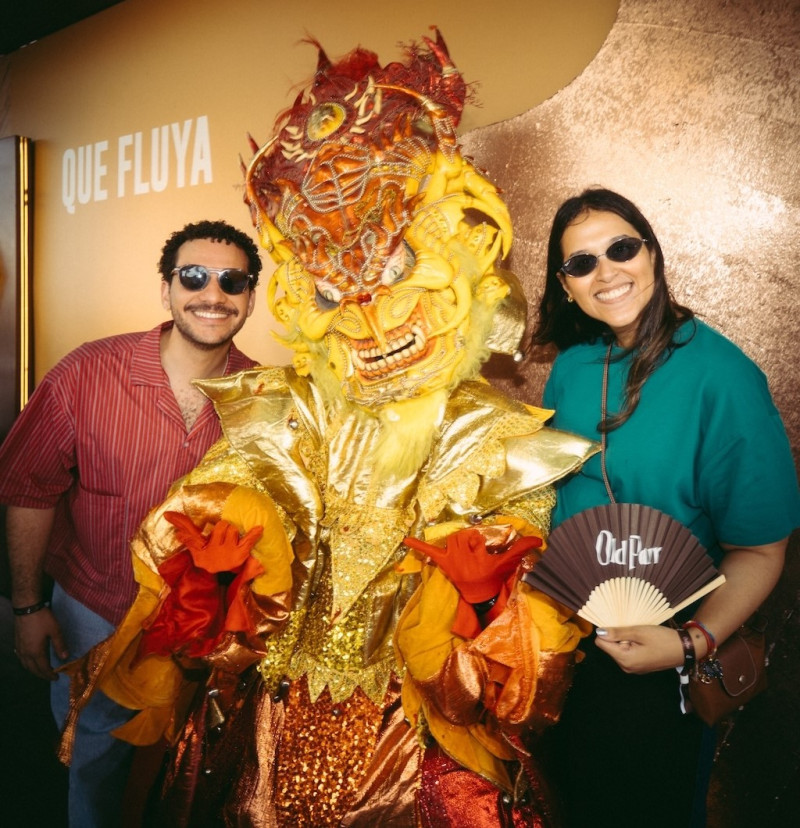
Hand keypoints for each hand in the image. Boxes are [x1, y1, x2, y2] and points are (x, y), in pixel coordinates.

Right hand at [13, 609, 67, 680]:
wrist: (26, 607)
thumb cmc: (42, 618)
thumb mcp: (55, 630)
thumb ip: (60, 645)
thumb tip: (65, 658)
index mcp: (35, 652)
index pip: (43, 668)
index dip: (49, 675)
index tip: (56, 678)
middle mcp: (26, 653)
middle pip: (33, 669)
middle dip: (41, 675)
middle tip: (50, 676)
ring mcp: (20, 648)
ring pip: (25, 664)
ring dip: (33, 670)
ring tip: (42, 670)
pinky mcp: (17, 642)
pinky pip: (21, 658)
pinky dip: (27, 663)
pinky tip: (30, 659)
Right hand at [164, 512, 262, 571]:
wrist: (222, 576)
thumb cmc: (209, 557)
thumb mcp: (197, 548)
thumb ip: (187, 534)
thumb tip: (171, 521)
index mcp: (201, 548)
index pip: (190, 532)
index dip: (179, 522)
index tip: (167, 513)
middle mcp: (213, 551)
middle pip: (222, 525)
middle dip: (225, 527)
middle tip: (224, 537)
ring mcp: (228, 553)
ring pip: (233, 529)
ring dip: (235, 533)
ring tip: (232, 543)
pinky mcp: (241, 555)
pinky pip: (248, 540)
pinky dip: (254, 534)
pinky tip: (259, 528)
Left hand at [404, 527, 540, 603]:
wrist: (481, 594)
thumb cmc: (494, 575)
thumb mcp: (508, 562)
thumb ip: (523, 548)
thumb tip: (540, 539)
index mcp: (478, 557)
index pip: (475, 538)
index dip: (479, 542)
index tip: (483, 550)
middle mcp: (463, 559)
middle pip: (461, 537)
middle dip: (468, 540)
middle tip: (473, 550)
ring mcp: (452, 560)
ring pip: (450, 541)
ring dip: (457, 542)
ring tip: (464, 550)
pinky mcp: (444, 563)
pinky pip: (429, 552)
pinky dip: (417, 545)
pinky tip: (405, 539)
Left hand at [595, 625, 684, 673]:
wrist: (685, 649)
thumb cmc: (663, 639)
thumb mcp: (639, 632)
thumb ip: (617, 632)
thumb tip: (599, 632)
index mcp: (625, 659)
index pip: (601, 643)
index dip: (607, 632)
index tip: (620, 626)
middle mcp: (626, 667)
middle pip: (609, 647)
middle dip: (617, 636)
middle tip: (634, 632)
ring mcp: (633, 668)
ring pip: (618, 649)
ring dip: (625, 640)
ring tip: (640, 637)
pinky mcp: (639, 666)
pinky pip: (626, 653)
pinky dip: (631, 645)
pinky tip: (643, 641)